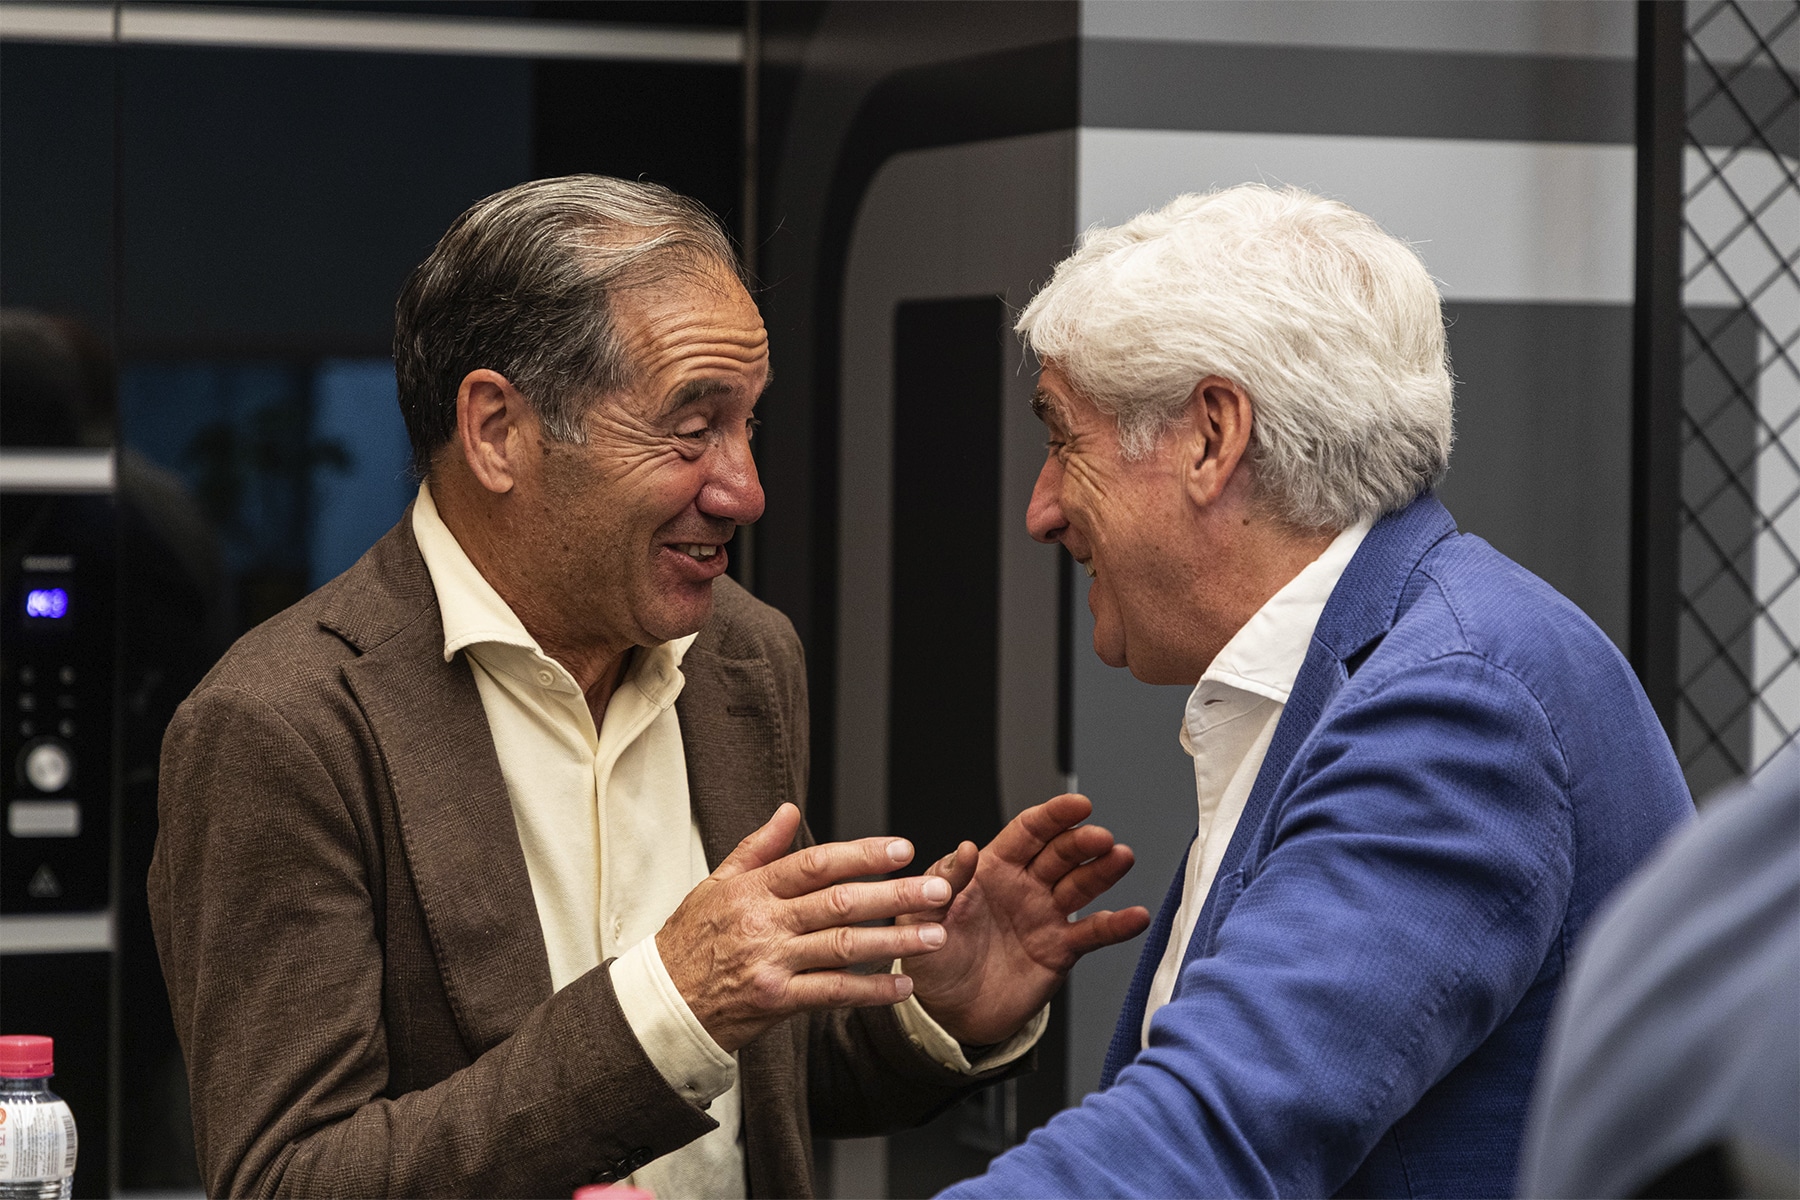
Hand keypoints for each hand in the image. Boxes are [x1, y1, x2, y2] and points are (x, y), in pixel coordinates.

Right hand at [656, 803, 953, 1052]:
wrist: (660, 1003)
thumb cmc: (690, 940)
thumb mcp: (715, 884)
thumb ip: (758, 848)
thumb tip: (790, 810)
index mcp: (754, 888)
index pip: (816, 864)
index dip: (862, 854)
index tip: (902, 849)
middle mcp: (764, 922)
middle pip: (839, 902)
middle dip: (894, 895)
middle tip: (939, 889)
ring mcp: (770, 962)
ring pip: (842, 947)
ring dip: (894, 940)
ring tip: (936, 935)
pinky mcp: (774, 1001)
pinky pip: (831, 994)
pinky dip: (870, 990)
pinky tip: (903, 985)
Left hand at [900, 794, 1150, 1045]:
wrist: (946, 1011)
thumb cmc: (931, 958)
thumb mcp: (924, 916)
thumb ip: (944, 882)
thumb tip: (965, 848)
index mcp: (993, 868)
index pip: (1029, 832)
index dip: (1054, 816)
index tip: (1078, 804)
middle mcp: (1025, 886)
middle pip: (1061, 854)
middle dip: (1082, 842)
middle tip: (1101, 838)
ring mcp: (1046, 915)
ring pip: (1082, 885)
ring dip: (1103, 870)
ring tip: (1121, 858)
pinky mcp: (1060, 950)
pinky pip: (1093, 933)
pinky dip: (1116, 925)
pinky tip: (1136, 916)